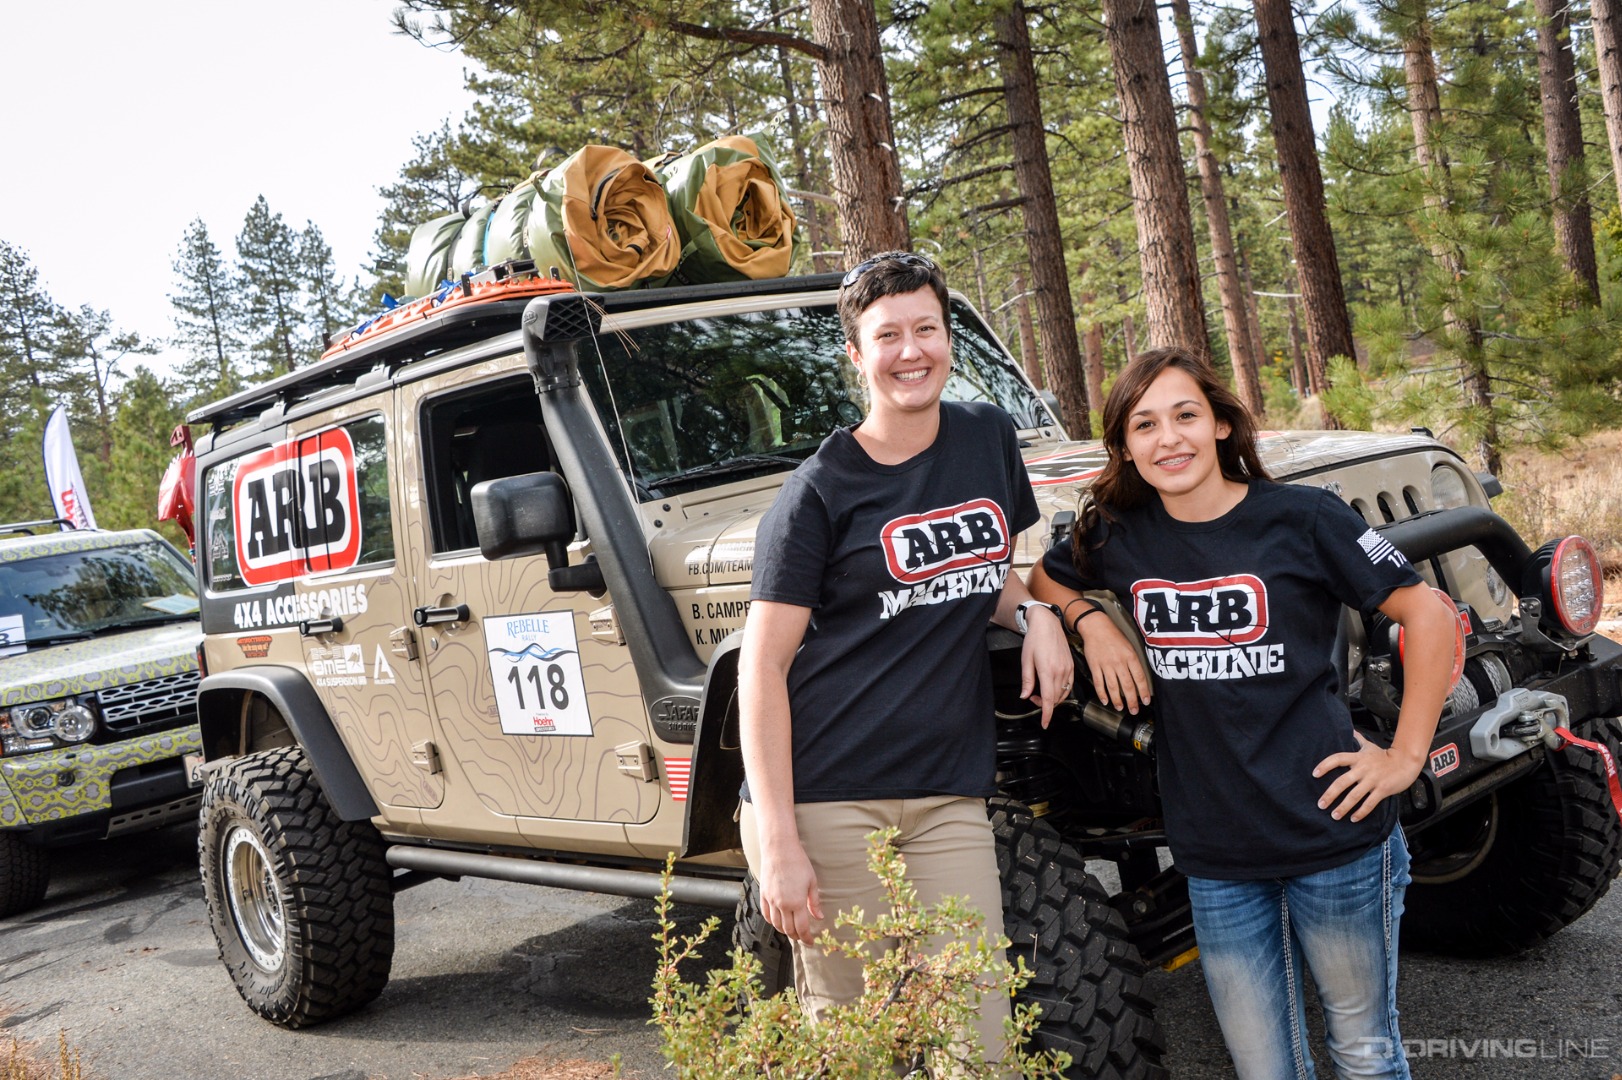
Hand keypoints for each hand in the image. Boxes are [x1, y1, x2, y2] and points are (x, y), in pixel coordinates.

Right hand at [759, 839, 822, 943]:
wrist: (779, 849)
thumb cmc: (798, 863)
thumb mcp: (812, 882)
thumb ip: (814, 902)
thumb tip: (819, 917)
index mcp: (796, 902)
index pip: (802, 928)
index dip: (806, 938)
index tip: (811, 942)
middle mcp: (782, 904)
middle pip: (788, 929)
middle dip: (796, 936)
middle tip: (802, 937)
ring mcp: (770, 900)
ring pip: (776, 924)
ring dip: (784, 931)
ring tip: (792, 931)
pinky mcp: (763, 894)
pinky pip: (766, 915)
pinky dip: (772, 922)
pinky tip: (778, 921)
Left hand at [1020, 605, 1073, 728]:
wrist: (1047, 624)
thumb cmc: (1035, 639)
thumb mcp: (1026, 660)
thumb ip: (1027, 680)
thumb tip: (1025, 695)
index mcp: (1047, 670)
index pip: (1048, 699)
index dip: (1047, 714)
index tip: (1044, 724)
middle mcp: (1060, 671)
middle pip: (1055, 698)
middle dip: (1044, 704)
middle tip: (1032, 697)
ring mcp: (1068, 669)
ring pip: (1063, 694)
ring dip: (1052, 698)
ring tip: (1040, 692)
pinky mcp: (1071, 666)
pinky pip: (1069, 686)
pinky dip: (1061, 692)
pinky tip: (1052, 688)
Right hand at [1077, 615, 1151, 714]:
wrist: (1096, 627)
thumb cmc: (1113, 635)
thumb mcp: (1129, 645)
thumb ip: (1134, 661)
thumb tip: (1138, 678)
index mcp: (1130, 656)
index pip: (1139, 677)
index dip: (1143, 691)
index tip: (1146, 701)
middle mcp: (1119, 662)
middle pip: (1127, 685)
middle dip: (1132, 700)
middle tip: (1134, 710)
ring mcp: (1106, 665)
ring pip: (1112, 686)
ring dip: (1117, 700)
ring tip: (1120, 708)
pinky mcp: (1094, 666)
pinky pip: (1099, 682)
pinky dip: (1101, 693)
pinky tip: (1105, 700)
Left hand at [1313, 730, 1424, 821]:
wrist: (1407, 762)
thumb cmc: (1386, 756)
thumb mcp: (1370, 746)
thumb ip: (1358, 739)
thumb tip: (1350, 730)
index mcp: (1358, 758)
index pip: (1337, 759)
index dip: (1325, 765)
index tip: (1314, 774)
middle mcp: (1363, 769)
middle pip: (1342, 782)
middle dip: (1330, 794)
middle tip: (1320, 805)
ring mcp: (1373, 780)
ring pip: (1354, 796)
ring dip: (1343, 807)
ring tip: (1334, 816)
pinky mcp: (1383, 789)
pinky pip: (1369, 803)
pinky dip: (1361, 812)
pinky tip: (1353, 819)